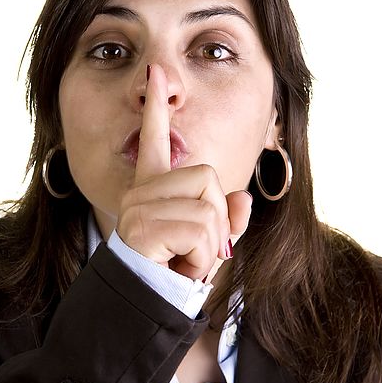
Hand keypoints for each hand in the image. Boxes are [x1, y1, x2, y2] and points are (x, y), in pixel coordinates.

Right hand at [115, 64, 252, 280]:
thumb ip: (225, 221)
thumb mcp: (206, 245)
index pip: (154, 139)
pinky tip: (179, 267)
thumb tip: (243, 199)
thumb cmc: (172, 274)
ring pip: (209, 207)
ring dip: (209, 245)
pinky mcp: (141, 226)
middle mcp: (141, 191)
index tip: (156, 75)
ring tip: (182, 261)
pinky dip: (202, 257)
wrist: (140, 308)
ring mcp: (139, 207)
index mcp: (152, 188)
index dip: (156, 106)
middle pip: (208, 178)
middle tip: (190, 250)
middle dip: (215, 220)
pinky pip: (200, 231)